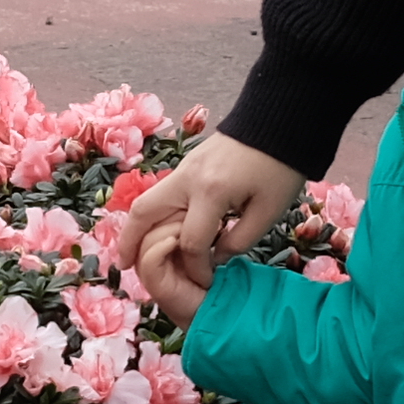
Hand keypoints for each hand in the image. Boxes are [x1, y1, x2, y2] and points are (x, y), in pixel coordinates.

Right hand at [111, 135, 307, 322]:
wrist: (279, 121)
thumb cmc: (281, 168)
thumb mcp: (269, 211)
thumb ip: (239, 240)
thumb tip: (215, 258)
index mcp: (211, 192)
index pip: (191, 242)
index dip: (197, 268)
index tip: (207, 282)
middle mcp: (187, 179)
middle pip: (144, 213)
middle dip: (129, 241)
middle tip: (122, 265)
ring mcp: (184, 169)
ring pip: (146, 200)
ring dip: (134, 226)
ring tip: (129, 251)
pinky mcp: (188, 164)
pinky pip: (160, 193)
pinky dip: (151, 214)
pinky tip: (156, 229)